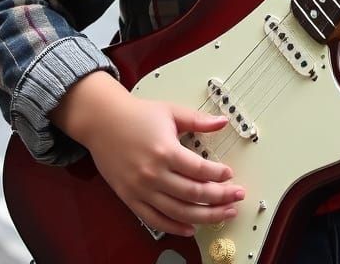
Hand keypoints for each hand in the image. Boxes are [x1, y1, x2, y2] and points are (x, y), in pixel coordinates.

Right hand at [58, 76, 244, 236]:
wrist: (103, 122)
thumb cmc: (136, 115)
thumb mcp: (171, 112)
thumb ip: (198, 119)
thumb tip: (222, 121)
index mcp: (166, 151)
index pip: (200, 170)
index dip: (219, 175)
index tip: (229, 175)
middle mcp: (154, 174)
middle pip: (194, 194)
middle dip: (220, 198)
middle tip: (237, 197)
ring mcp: (142, 189)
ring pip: (179, 212)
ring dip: (205, 216)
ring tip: (223, 214)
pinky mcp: (131, 199)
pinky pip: (156, 220)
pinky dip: (175, 227)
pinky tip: (191, 228)